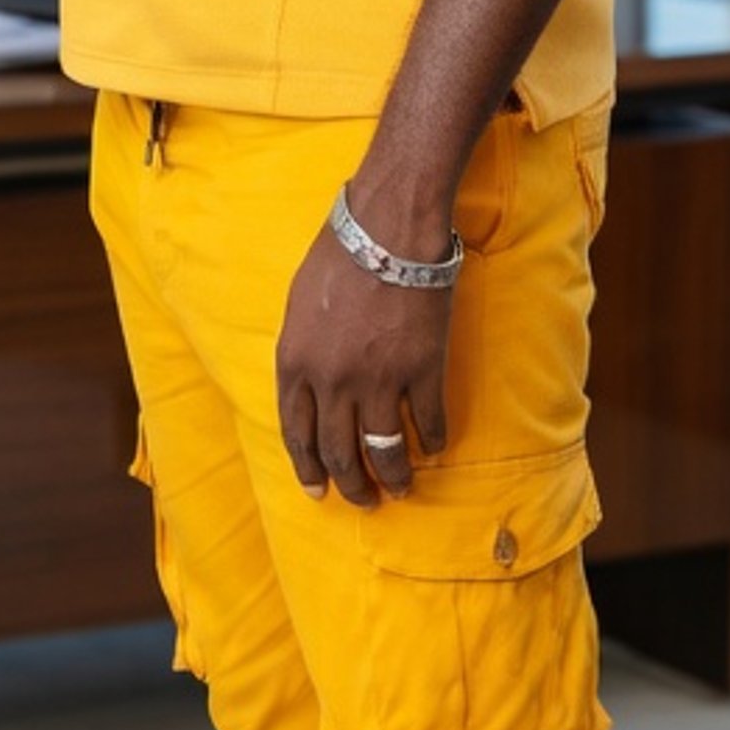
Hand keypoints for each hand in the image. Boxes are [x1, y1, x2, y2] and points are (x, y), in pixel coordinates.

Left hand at [276, 220, 451, 508]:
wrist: (388, 228)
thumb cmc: (339, 255)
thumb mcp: (298, 304)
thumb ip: (301, 351)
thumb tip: (309, 385)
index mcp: (295, 363)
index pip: (296, 434)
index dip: (308, 467)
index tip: (318, 490)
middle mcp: (332, 381)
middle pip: (338, 451)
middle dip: (350, 484)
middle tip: (363, 500)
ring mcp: (378, 379)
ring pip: (383, 450)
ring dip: (392, 477)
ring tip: (400, 490)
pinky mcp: (422, 370)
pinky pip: (427, 422)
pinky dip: (431, 441)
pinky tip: (434, 448)